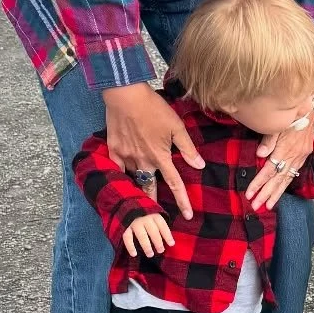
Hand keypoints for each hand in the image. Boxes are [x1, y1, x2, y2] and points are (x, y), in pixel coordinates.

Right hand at [103, 82, 203, 220]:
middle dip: (153, 204)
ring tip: (140, 196)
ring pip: (133, 178)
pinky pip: (116, 168)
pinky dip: (120, 174)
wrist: (126, 95)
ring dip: (137, 186)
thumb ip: (188, 148)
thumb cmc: (154, 109)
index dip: (182, 201)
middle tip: (156, 216)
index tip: (187, 215)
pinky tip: (123, 179)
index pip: (175, 184)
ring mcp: (126, 157)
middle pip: (149, 188)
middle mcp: (143, 161)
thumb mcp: (177, 127)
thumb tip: (200, 165)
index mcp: (160, 157)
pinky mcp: (113, 150)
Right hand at [124, 213, 174, 256]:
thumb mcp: (153, 209)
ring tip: (150, 254)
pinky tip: (134, 254)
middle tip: (161, 251)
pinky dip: (130, 247)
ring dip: (146, 246)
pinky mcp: (124, 226)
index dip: (167, 235)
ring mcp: (134, 222)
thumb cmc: (143, 209)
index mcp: (154, 214)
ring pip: (142, 236)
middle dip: (158, 242)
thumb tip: (169, 229)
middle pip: (153, 232)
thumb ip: (159, 218)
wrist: (125, 201)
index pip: (162, 225)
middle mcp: (145, 217)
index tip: (172, 244)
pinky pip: (127, 238)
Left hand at [249, 121, 313, 210]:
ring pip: (286, 180)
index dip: (259, 183)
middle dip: (266, 194)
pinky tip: (279, 194)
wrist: (310, 107)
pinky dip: (285, 186)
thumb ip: (269, 139)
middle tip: (255, 206)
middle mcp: (294, 156)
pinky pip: (292, 175)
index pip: (269, 170)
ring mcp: (300, 157)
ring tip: (267, 206)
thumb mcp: (280, 123)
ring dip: (276, 194)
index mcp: (286, 148)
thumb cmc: (292, 113)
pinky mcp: (303, 157)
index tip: (249, 193)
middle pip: (277, 179)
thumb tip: (260, 154)